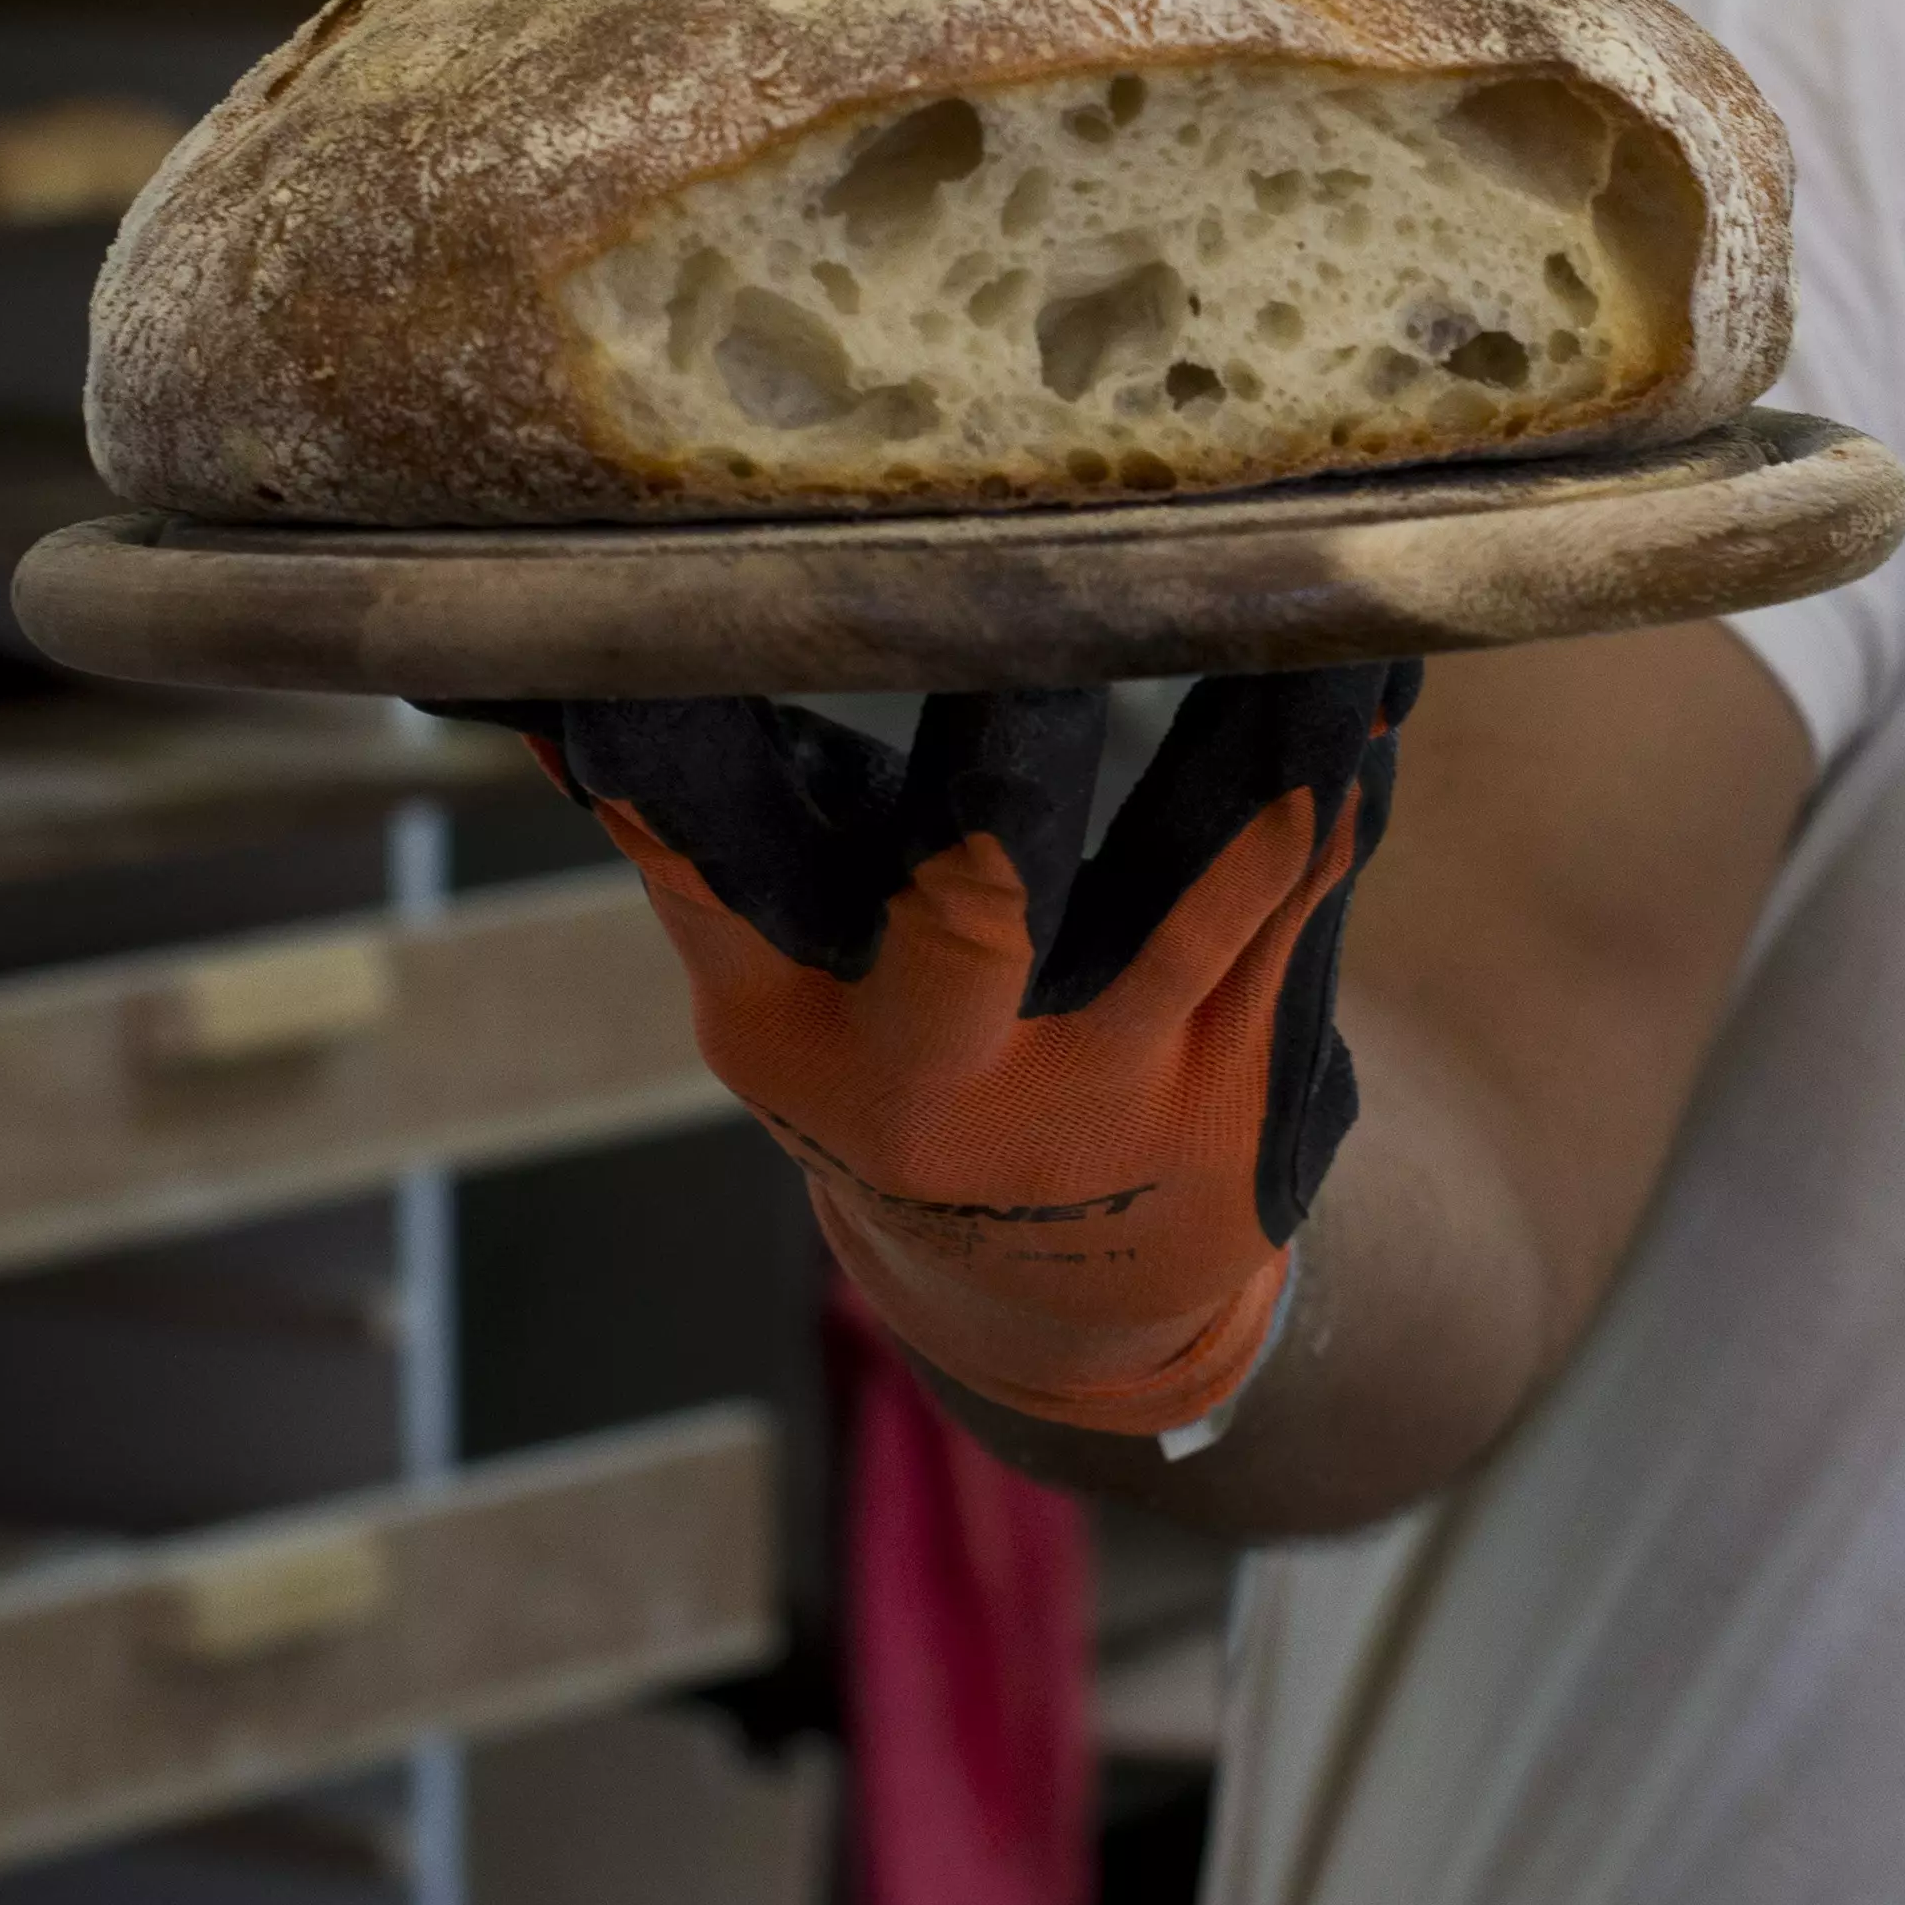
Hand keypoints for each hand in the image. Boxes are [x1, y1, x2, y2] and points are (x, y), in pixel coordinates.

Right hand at [438, 670, 1422, 1436]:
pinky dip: (1339, 796)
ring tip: (1309, 599)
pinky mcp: (1232, 1090)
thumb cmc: (905, 1063)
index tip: (636, 643)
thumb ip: (702, 831)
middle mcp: (930, 1076)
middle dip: (1012, 771)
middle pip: (971, 908)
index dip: (670, 760)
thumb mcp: (778, 988)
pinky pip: (1295, 914)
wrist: (1066, 1305)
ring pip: (1197, 889)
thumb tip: (523, 664)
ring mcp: (1097, 1094)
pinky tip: (1381, 684)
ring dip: (1264, 746)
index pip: (709, 864)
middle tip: (1045, 603)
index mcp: (786, 1024)